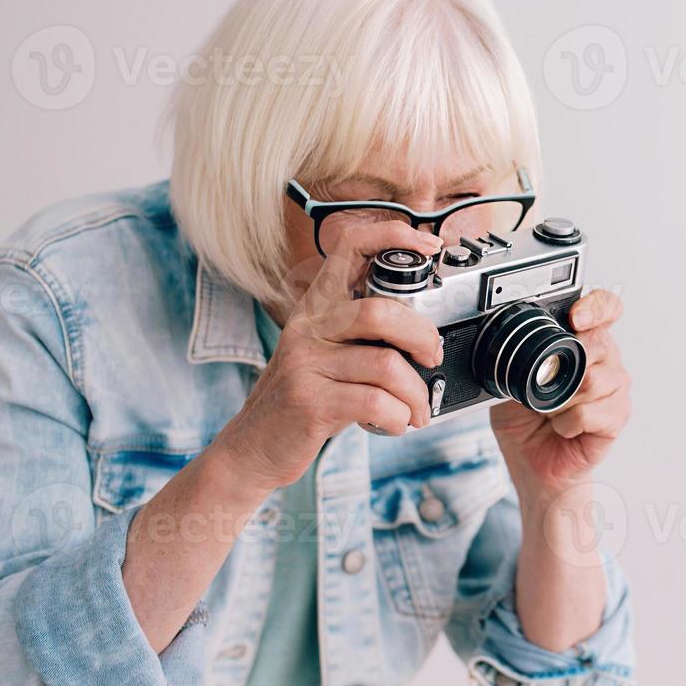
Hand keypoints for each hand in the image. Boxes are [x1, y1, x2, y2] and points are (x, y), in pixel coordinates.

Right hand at [209, 220, 444, 495]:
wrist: (253, 448)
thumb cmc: (303, 398)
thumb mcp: (326, 354)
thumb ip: (363, 335)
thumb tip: (426, 329)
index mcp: (318, 306)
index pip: (352, 247)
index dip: (393, 236)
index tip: (429, 246)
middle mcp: (309, 327)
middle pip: (381, 313)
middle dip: (422, 337)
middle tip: (431, 359)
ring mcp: (306, 363)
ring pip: (386, 366)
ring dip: (415, 395)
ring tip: (417, 411)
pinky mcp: (309, 402)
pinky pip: (375, 403)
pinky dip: (398, 418)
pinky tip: (395, 423)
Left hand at [489, 289, 631, 498]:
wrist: (534, 465)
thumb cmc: (526, 423)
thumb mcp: (509, 381)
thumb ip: (516, 358)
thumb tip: (508, 343)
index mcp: (583, 343)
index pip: (605, 309)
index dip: (596, 307)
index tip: (576, 317)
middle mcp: (605, 361)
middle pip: (599, 342)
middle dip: (566, 362)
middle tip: (545, 382)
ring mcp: (615, 389)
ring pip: (593, 380)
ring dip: (560, 399)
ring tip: (551, 410)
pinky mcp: (616, 417)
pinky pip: (589, 411)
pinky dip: (566, 422)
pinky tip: (561, 428)